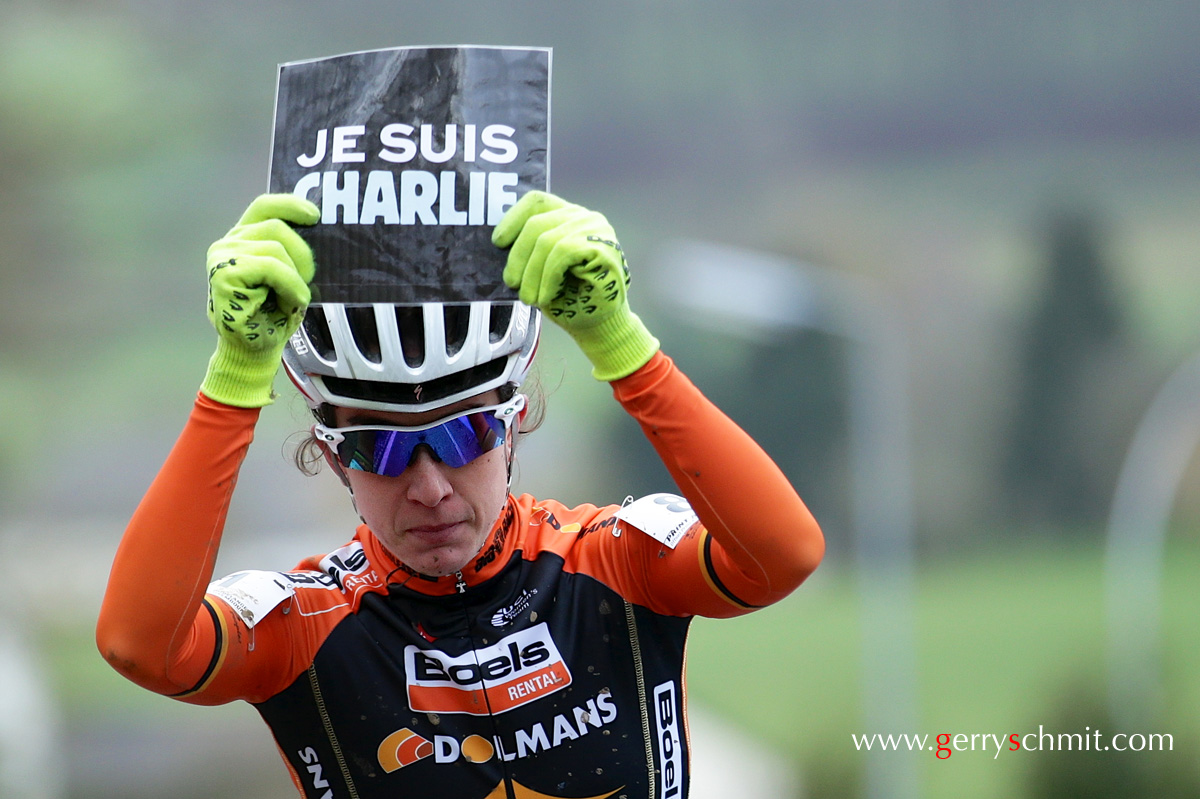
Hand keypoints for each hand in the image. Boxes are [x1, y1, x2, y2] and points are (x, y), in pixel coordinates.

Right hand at [200, 194, 318, 406]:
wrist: (253, 350)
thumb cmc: (272, 316)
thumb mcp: (288, 277)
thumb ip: (292, 252)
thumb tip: (318, 230)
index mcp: (243, 239)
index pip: (264, 207)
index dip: (289, 204)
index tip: (315, 215)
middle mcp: (228, 243)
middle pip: (277, 227)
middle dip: (302, 255)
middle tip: (306, 282)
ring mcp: (222, 257)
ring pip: (277, 248)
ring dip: (296, 278)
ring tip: (291, 300)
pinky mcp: (223, 273)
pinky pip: (272, 267)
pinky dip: (289, 285)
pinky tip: (289, 302)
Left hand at [492, 191, 658, 380]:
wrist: (600, 326)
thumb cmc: (572, 299)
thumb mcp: (542, 270)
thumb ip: (528, 252)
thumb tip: (499, 245)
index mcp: (569, 217)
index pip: (537, 202)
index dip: (512, 218)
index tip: (498, 242)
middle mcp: (585, 216)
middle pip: (536, 223)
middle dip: (517, 257)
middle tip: (512, 284)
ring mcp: (596, 229)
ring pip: (546, 241)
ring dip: (532, 275)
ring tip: (530, 298)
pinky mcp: (603, 246)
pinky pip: (562, 254)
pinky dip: (548, 278)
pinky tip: (546, 297)